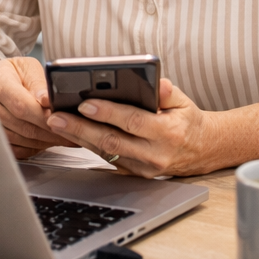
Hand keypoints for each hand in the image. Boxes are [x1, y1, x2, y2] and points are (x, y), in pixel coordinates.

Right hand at [0, 55, 78, 158]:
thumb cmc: (13, 73)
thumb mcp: (28, 68)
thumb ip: (39, 84)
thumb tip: (48, 101)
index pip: (21, 105)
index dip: (43, 116)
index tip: (62, 118)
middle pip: (23, 126)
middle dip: (51, 132)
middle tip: (72, 132)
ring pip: (22, 140)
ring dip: (46, 142)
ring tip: (65, 137)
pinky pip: (17, 149)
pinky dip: (35, 148)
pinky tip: (48, 141)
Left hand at [46, 79, 217, 176]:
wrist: (201, 150)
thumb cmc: (186, 120)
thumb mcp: (183, 101)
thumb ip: (168, 92)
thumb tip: (158, 84)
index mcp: (167, 133)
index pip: (132, 122)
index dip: (107, 113)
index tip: (85, 104)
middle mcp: (154, 154)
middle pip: (111, 140)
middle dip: (81, 128)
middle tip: (57, 117)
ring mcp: (143, 167)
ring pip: (105, 152)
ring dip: (79, 138)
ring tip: (57, 123)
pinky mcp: (135, 174)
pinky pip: (107, 159)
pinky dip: (88, 146)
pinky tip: (72, 134)